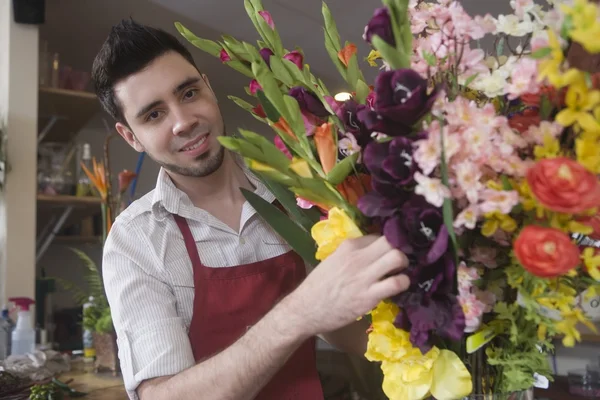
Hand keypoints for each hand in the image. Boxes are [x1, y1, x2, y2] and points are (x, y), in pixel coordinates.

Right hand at [287, 235, 409, 335]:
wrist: (306, 309)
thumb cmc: (318, 286)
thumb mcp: (332, 260)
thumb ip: (351, 254)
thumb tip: (370, 253)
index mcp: (348, 246)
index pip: (377, 236)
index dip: (386, 244)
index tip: (387, 253)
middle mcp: (358, 257)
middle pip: (390, 241)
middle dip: (400, 249)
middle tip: (398, 261)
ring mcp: (364, 276)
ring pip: (397, 257)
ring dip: (404, 264)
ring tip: (400, 272)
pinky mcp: (370, 295)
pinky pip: (397, 283)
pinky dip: (403, 283)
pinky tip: (398, 287)